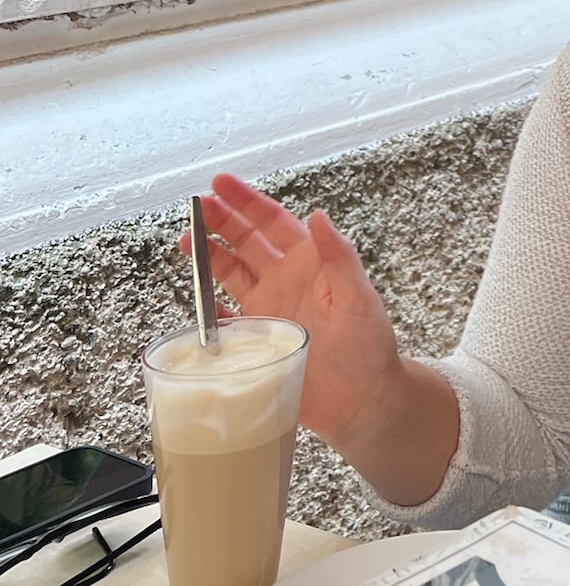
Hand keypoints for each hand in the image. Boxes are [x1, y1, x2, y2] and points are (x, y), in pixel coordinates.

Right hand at [180, 174, 404, 450]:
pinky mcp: (259, 341)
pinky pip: (227, 320)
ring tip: (184, 240)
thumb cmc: (369, 346)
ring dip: (209, 256)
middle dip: (221, 220)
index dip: (247, 202)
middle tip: (195, 205)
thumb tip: (320, 216)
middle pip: (246, 242)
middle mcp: (286, 281)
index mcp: (310, 262)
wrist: (364, 401)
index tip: (221, 183)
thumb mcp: (358, 296)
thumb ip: (339, 257)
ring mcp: (270, 310)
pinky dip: (210, 310)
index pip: (273, 222)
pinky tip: (195, 299)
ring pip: (231, 274)